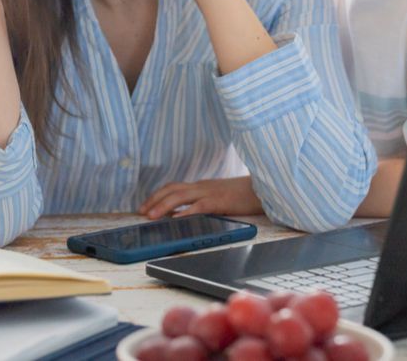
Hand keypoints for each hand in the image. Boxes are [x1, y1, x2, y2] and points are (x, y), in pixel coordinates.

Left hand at [138, 176, 263, 219]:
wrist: (265, 187)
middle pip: (172, 189)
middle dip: (154, 200)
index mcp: (202, 186)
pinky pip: (199, 206)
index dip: (157, 195)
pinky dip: (185, 212)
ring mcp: (211, 192)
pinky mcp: (220, 200)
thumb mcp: (220, 198)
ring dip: (163, 206)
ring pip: (180, 196)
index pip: (174, 187)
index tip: (145, 205)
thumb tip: (185, 216)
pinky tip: (176, 220)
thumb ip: (204, 203)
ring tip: (151, 216)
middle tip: (141, 212)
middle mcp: (203, 186)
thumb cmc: (245, 195)